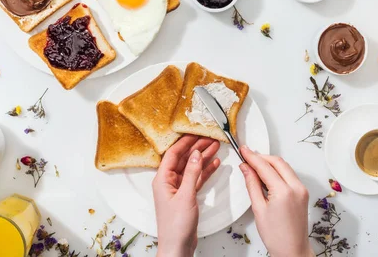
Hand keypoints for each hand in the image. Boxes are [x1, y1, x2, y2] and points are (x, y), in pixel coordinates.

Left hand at [153, 135, 220, 256]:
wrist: (177, 246)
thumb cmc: (175, 226)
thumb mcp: (185, 196)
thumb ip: (192, 174)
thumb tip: (195, 154)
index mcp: (162, 179)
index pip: (173, 154)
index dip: (185, 142)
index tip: (195, 132)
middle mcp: (169, 182)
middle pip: (183, 159)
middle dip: (196, 147)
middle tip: (209, 138)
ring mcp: (178, 188)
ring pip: (191, 167)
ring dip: (203, 157)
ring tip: (215, 147)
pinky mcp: (186, 196)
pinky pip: (196, 178)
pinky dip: (205, 171)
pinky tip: (214, 164)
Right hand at [239, 146, 313, 256]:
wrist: (293, 251)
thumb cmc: (276, 236)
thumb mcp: (258, 209)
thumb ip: (252, 185)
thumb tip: (246, 168)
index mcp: (284, 191)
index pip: (265, 167)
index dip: (252, 156)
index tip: (243, 150)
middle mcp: (296, 187)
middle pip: (277, 162)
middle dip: (261, 156)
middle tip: (247, 155)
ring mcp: (301, 190)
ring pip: (284, 166)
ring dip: (270, 163)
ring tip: (254, 165)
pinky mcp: (303, 193)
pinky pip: (289, 174)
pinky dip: (277, 170)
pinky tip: (267, 174)